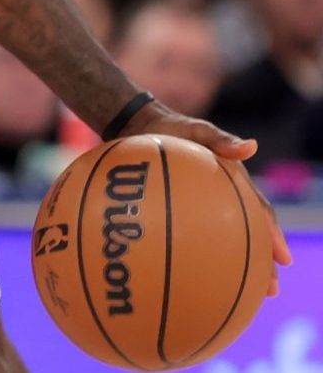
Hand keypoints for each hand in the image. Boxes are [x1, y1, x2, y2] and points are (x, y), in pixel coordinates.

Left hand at [121, 102, 293, 293]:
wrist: (139, 128)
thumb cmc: (172, 129)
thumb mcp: (196, 130)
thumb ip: (220, 140)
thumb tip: (251, 146)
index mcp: (235, 183)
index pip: (259, 213)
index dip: (273, 236)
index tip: (283, 259)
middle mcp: (222, 199)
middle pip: (248, 235)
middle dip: (262, 263)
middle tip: (270, 290)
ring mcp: (201, 207)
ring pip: (221, 241)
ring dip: (234, 266)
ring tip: (241, 294)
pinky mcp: (179, 211)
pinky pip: (186, 236)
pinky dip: (192, 256)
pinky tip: (184, 278)